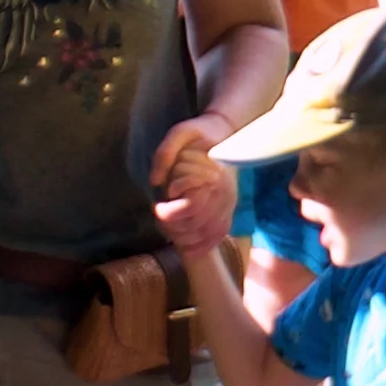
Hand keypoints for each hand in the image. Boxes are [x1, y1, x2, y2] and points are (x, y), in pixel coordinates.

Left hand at [151, 118, 234, 255]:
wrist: (223, 133)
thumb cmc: (199, 133)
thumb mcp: (179, 133)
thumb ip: (165, 154)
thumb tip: (155, 182)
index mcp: (215, 176)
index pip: (193, 206)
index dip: (172, 212)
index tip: (157, 207)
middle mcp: (226, 193)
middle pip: (200, 225)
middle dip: (176, 228)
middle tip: (160, 221)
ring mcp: (229, 204)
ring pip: (210, 234)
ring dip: (188, 240)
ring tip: (170, 234)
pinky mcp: (229, 210)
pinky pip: (219, 235)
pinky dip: (204, 246)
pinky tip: (190, 252)